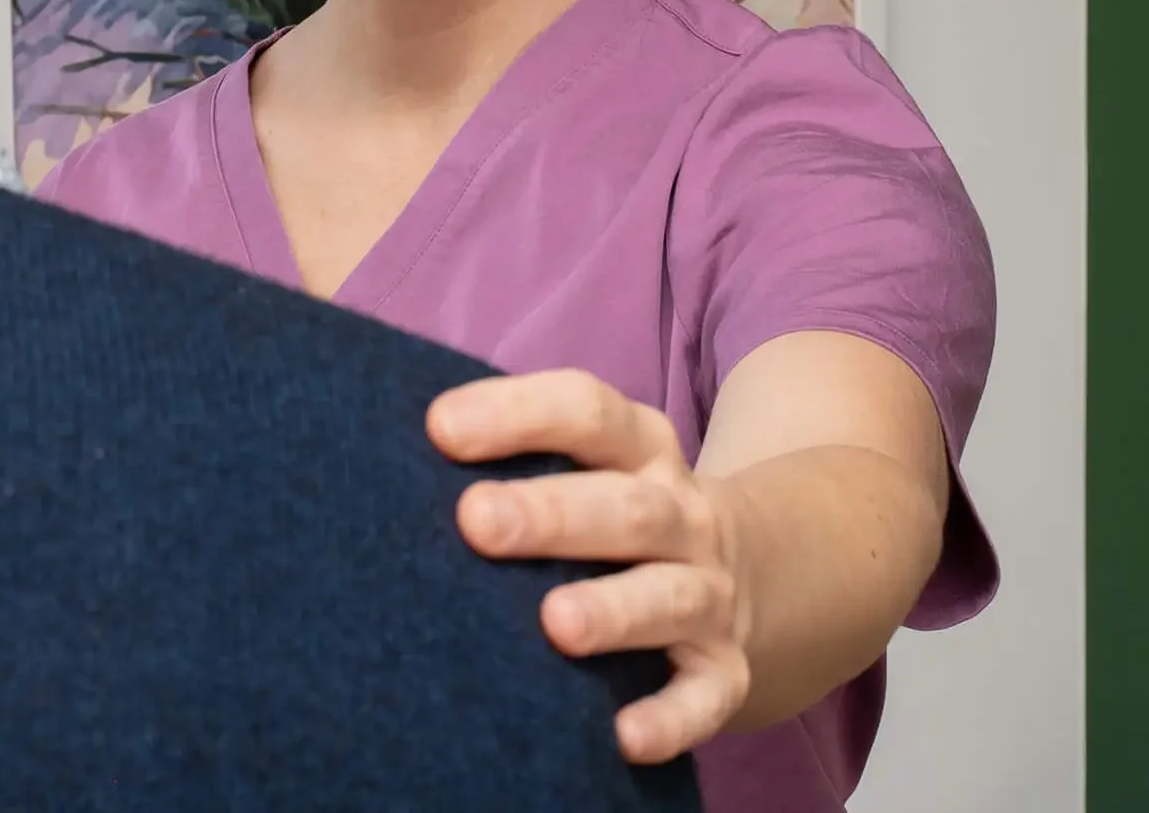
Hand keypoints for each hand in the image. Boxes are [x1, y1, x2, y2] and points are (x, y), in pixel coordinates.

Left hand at [428, 369, 751, 764]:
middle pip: (625, 507)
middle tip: (475, 520)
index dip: (518, 414)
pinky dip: (669, 718)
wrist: (753, 570)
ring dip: (614, 611)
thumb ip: (518, 450)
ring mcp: (708, 594)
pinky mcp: (725, 672)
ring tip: (554, 624)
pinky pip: (705, 697)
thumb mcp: (590, 462)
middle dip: (552, 513)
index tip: (440, 428)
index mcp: (640, 448)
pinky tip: (621, 736)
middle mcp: (680, 515)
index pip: (587, 412)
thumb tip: (395, 449)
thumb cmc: (616, 510)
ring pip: (668, 597)